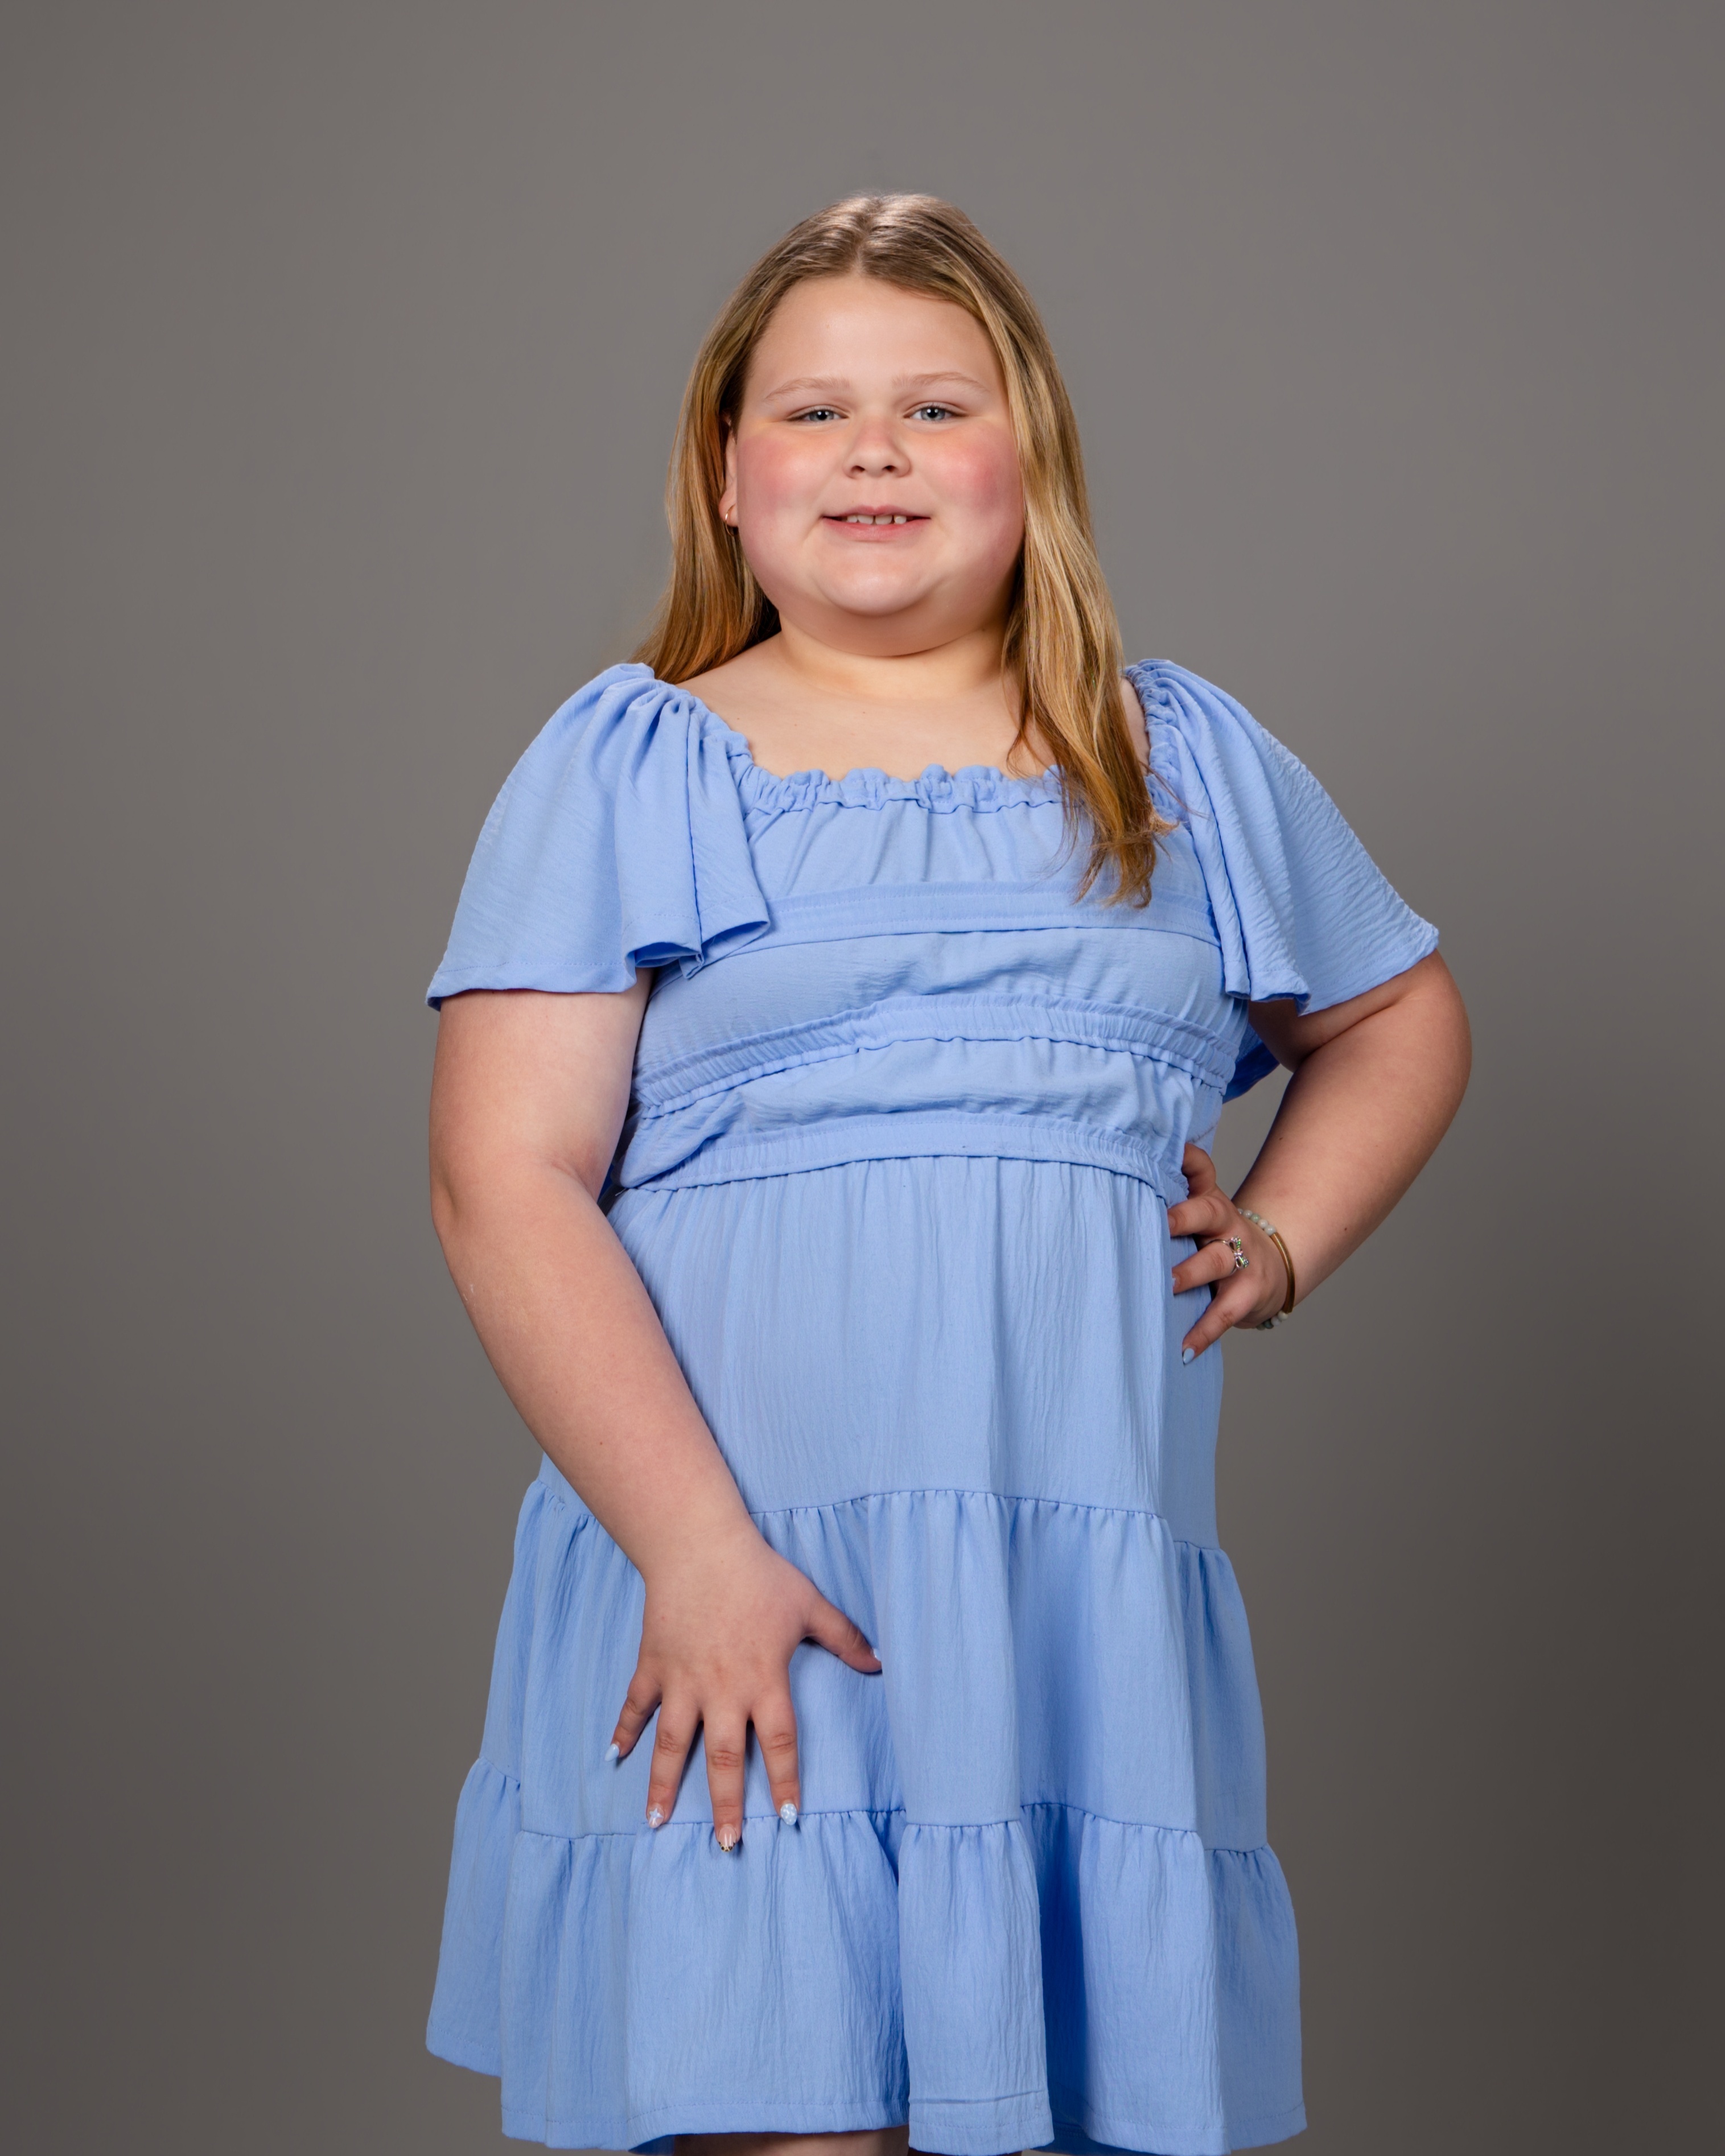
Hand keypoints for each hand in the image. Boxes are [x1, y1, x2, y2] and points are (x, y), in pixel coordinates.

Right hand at [609, 1517, 880, 1847]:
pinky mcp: (653, 1665)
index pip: (780, 1743)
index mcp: (763, 1680)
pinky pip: (636, 1706)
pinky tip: (613, 1759)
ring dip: (664, 1785)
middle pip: (725, 1759)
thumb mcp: (809, 1603)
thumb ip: (845, 1637)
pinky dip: (623, 1731)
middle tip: (727, 1846)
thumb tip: (881, 1663)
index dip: (787, 1782)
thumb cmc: (758, 1574)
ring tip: (656, 1824)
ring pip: (673, 1744)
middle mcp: (722, 1690)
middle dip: (726, 1805)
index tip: (789, 1820)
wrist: (698, 1544)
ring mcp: (682, 1680)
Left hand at [1167, 1142, 1288, 1358]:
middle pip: (1208, 1212)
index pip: (1201, 1170)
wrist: (1274, 1268)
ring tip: (1166, 1284)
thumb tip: (1105, 1193)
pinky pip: (1224, 1313)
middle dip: (1183, 1216)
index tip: (1168, 1151)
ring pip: (1215, 1261)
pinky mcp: (1249, 1293)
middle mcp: (1225, 1223)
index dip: (1187, 1158)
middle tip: (1158, 1224)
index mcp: (1209, 1200)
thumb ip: (1165, 1204)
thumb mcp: (1199, 1216)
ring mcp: (1240, 1258)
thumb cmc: (1214, 1241)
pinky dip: (1203, 1332)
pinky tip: (1183, 1348)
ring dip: (1190, 1273)